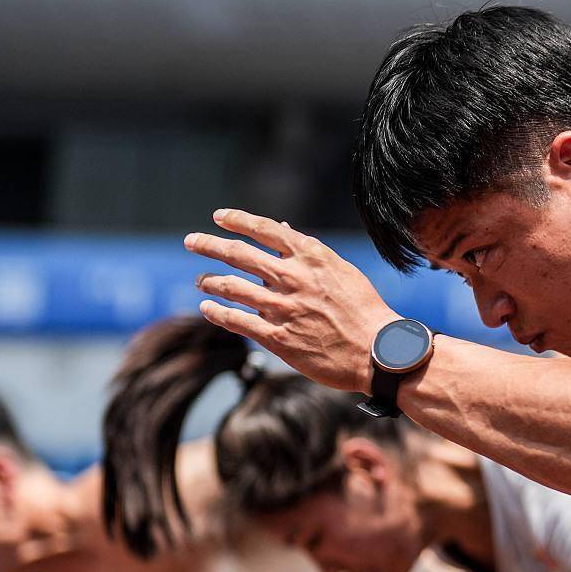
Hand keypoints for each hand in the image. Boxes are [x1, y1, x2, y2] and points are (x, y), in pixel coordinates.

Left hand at [185, 210, 398, 394]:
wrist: (378, 353)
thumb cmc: (365, 310)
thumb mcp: (342, 272)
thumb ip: (309, 253)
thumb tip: (283, 232)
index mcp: (311, 257)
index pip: (264, 230)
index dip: (237, 220)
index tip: (219, 217)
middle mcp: (292, 278)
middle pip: (238, 254)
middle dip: (209, 245)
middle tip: (192, 242)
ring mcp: (282, 308)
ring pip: (231, 287)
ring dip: (210, 281)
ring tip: (201, 280)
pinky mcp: (277, 337)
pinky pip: (236, 320)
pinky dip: (217, 312)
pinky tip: (208, 308)